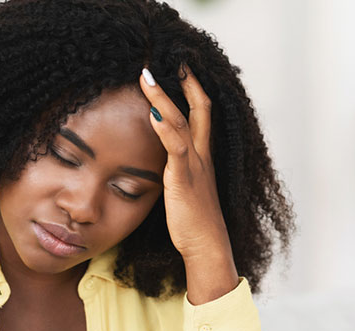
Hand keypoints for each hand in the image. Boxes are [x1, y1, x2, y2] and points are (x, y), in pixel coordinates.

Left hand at [138, 63, 230, 260]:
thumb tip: (166, 166)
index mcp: (203, 158)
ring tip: (146, 77)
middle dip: (187, 83)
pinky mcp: (184, 179)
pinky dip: (164, 128)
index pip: (201, 115)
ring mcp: (195, 166)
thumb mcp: (187, 191)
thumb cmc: (195, 224)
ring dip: (163, 97)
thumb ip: (179, 173)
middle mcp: (202, 156)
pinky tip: (151, 112)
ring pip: (182, 122)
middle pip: (199, 109)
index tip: (182, 72)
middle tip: (174, 60)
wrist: (208, 246)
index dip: (193, 92)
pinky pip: (176, 148)